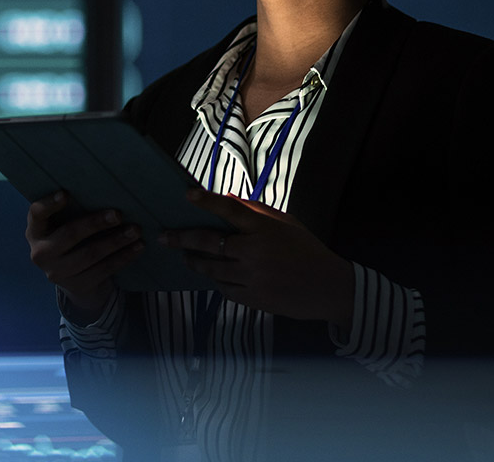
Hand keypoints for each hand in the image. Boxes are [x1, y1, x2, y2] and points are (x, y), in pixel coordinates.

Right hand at [25, 191, 143, 321]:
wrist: (75, 278)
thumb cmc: (72, 238)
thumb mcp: (63, 224)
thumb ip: (73, 210)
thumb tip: (104, 188)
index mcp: (35, 231)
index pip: (36, 214)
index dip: (49, 204)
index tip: (65, 194)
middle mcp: (40, 253)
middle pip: (70, 234)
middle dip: (96, 223)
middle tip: (118, 214)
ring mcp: (57, 272)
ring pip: (90, 254)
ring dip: (116, 241)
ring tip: (135, 230)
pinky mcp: (77, 286)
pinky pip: (104, 269)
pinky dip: (123, 257)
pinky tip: (137, 247)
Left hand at [161, 188, 354, 324]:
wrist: (329, 288)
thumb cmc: (307, 250)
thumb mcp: (286, 223)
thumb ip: (256, 210)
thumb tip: (225, 197)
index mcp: (264, 229)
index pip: (229, 209)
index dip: (206, 201)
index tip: (187, 195)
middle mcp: (254, 252)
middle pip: (209, 242)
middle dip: (182, 239)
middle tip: (164, 237)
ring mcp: (252, 277)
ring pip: (211, 269)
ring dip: (194, 262)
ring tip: (185, 257)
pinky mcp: (252, 298)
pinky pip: (224, 289)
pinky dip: (215, 281)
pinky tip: (211, 275)